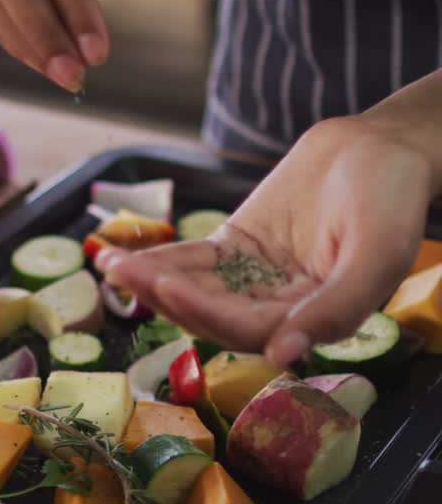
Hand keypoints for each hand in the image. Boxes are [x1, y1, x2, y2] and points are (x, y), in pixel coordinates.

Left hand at [95, 116, 434, 365]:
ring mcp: (253, 280)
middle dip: (167, 298)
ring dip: (152, 281)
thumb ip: (337, 308)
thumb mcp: (376, 254)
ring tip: (111, 263)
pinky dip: (159, 258)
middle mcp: (279, 310)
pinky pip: (193, 261)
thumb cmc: (392, 200)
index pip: (250, 331)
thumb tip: (283, 355)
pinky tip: (122, 255)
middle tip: (127, 274)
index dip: (208, 314)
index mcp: (314, 322)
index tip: (171, 288)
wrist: (382, 147)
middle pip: (212, 316)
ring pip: (196, 291)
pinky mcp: (235, 249)